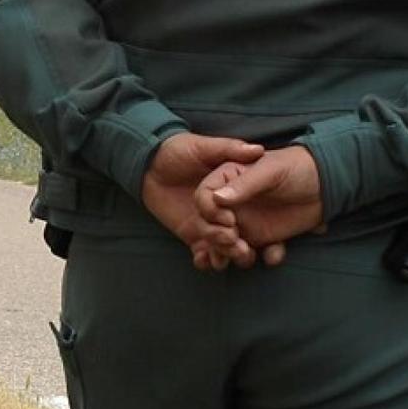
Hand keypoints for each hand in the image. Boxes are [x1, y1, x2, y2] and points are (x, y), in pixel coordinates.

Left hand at [141, 133, 263, 268]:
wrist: (150, 163)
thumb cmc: (179, 150)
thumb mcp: (204, 147)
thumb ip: (229, 148)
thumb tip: (257, 150)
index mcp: (235, 189)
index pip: (250, 207)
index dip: (247, 218)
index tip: (232, 223)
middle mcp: (228, 209)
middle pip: (239, 231)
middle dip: (239, 244)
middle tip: (240, 251)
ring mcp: (210, 223)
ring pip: (223, 245)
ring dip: (224, 254)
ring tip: (222, 260)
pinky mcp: (194, 234)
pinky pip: (203, 252)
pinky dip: (204, 260)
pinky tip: (203, 261)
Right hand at [194, 146, 323, 265]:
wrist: (328, 184)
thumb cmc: (297, 167)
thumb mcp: (270, 171)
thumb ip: (244, 184)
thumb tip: (217, 199)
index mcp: (227, 179)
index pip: (204, 197)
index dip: (209, 212)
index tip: (228, 221)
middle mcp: (230, 203)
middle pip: (210, 224)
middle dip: (218, 238)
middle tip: (236, 243)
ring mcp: (243, 221)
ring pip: (225, 242)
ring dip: (232, 253)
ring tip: (248, 254)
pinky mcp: (260, 237)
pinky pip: (252, 252)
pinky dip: (260, 257)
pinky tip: (274, 255)